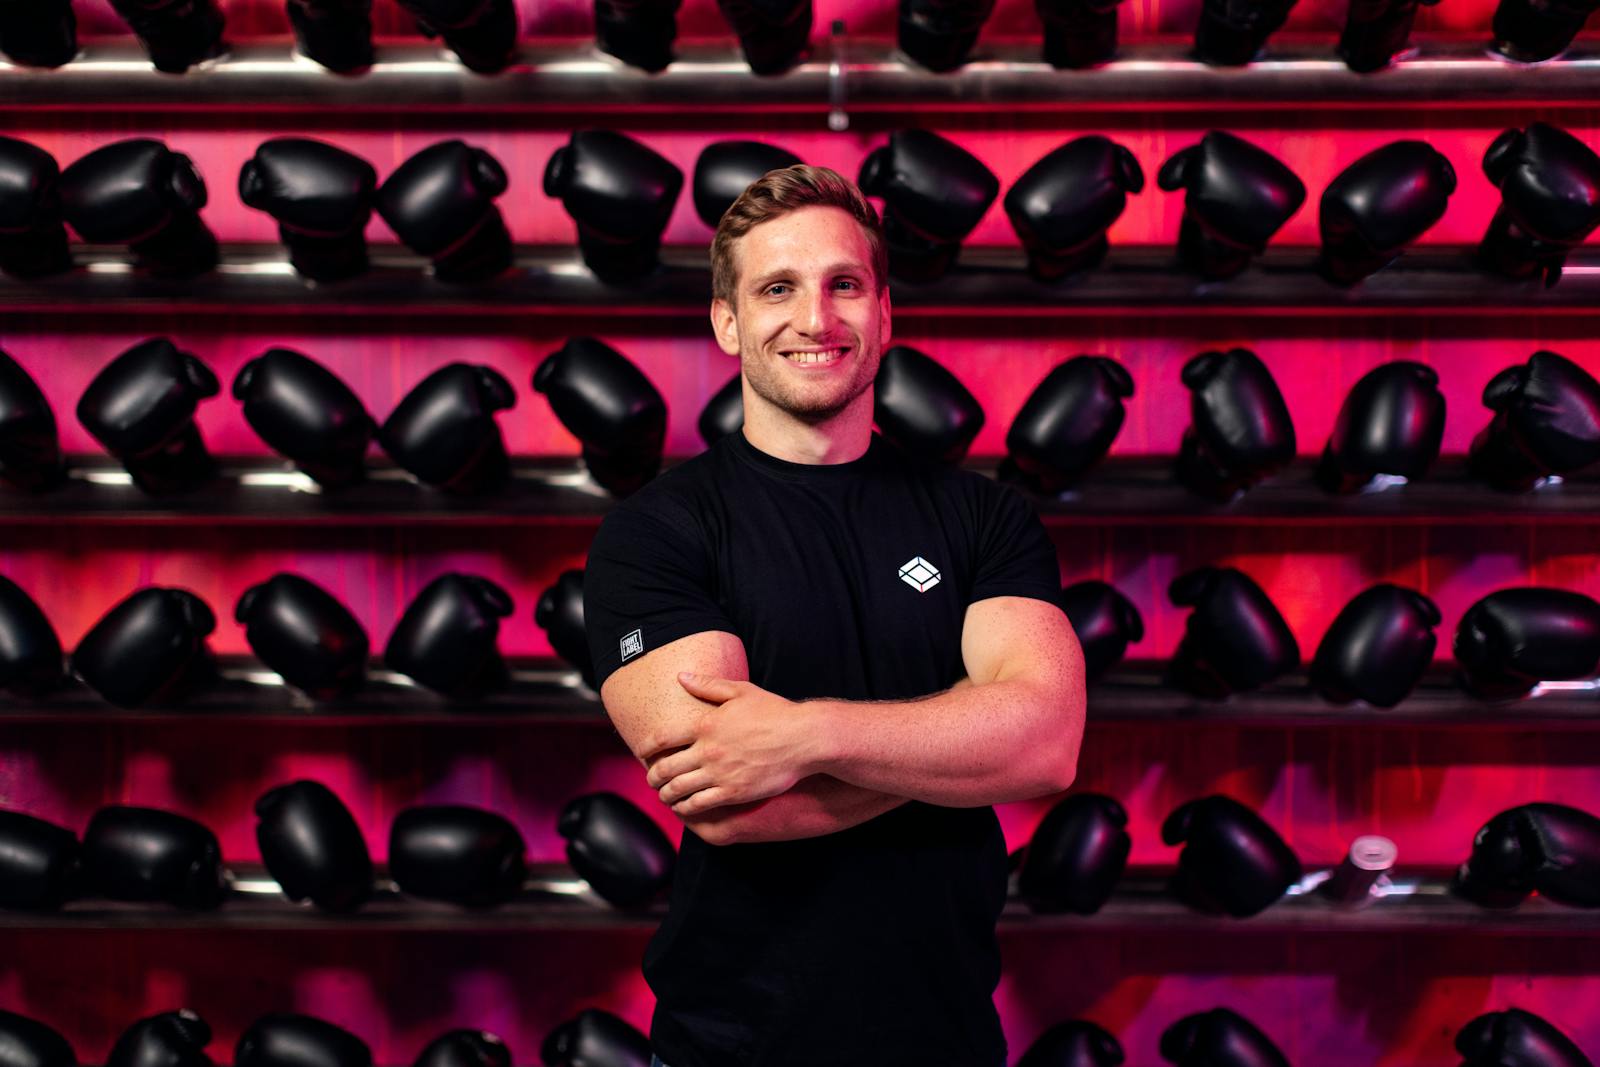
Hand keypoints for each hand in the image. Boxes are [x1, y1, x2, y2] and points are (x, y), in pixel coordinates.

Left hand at [643, 672, 820, 816]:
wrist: (804, 738)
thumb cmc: (775, 712)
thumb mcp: (741, 691)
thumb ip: (708, 685)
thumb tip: (681, 677)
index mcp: (706, 723)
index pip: (662, 737)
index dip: (646, 747)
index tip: (642, 753)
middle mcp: (708, 750)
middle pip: (665, 768)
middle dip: (652, 777)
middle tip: (650, 780)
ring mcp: (719, 773)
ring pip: (678, 789)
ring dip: (665, 794)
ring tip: (664, 796)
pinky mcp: (733, 792)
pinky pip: (699, 804)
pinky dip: (685, 808)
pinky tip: (683, 808)